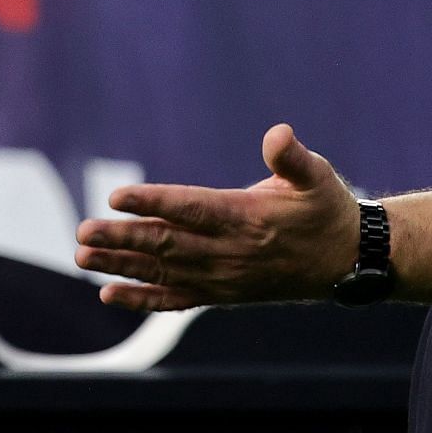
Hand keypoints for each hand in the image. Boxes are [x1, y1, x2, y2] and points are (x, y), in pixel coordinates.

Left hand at [74, 124, 360, 311]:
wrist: (349, 263)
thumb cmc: (327, 210)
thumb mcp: (318, 178)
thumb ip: (293, 158)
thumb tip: (279, 133)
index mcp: (247, 218)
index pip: (190, 209)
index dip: (152, 202)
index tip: (115, 196)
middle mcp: (230, 252)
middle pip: (167, 244)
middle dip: (122, 237)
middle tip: (82, 231)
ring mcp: (224, 278)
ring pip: (164, 271)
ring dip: (121, 264)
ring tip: (82, 256)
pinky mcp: (222, 294)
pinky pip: (176, 299)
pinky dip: (142, 299)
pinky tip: (109, 294)